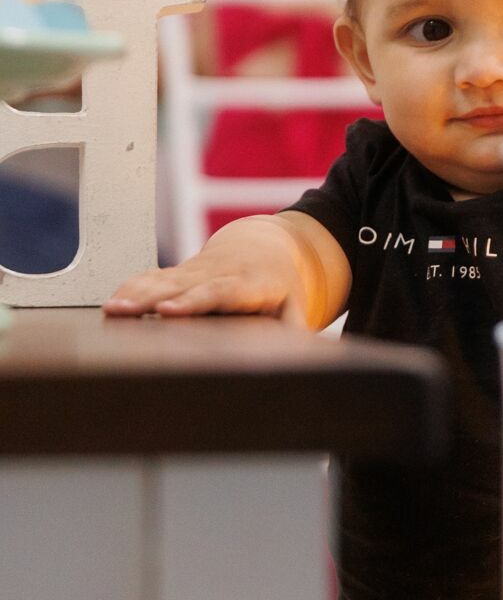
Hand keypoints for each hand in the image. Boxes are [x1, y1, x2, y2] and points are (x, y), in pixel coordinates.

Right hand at [104, 249, 305, 323]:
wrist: (264, 247)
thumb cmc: (280, 286)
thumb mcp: (294, 307)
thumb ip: (292, 330)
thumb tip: (293, 353)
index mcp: (246, 283)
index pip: (217, 292)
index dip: (191, 301)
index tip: (166, 311)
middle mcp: (215, 274)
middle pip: (178, 286)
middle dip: (148, 299)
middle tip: (123, 312)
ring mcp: (194, 271)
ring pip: (160, 279)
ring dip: (133, 294)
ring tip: (110, 310)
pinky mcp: (178, 272)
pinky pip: (151, 277)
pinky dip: (131, 289)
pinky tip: (112, 304)